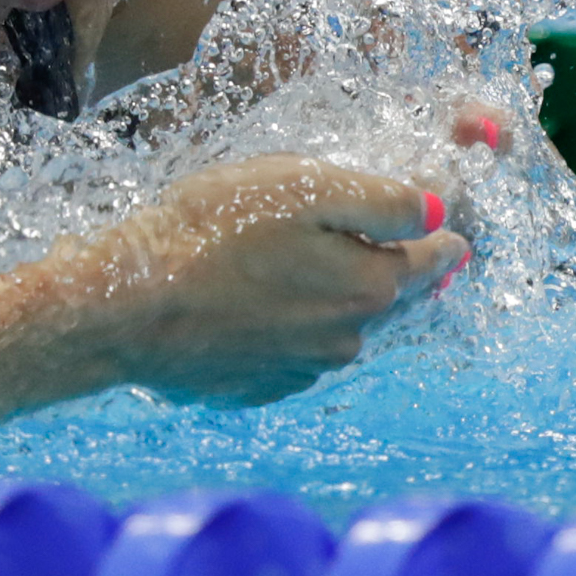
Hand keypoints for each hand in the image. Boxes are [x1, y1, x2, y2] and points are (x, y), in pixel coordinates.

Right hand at [68, 154, 466, 406]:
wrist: (126, 306)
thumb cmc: (210, 232)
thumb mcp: (304, 188)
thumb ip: (382, 200)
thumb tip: (438, 209)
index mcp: (368, 287)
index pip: (431, 259)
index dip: (439, 235)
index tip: (450, 229)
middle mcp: (345, 338)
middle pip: (385, 297)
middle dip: (386, 269)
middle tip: (377, 243)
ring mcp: (299, 370)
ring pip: (335, 326)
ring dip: (329, 300)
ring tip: (298, 269)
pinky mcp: (255, 387)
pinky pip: (289, 352)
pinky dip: (284, 329)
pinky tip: (253, 306)